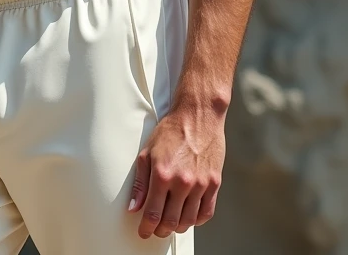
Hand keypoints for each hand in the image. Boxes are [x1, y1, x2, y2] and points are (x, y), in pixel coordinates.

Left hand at [128, 104, 224, 238]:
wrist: (198, 115)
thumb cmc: (171, 130)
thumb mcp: (148, 152)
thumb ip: (140, 182)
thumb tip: (133, 207)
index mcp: (162, 174)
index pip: (153, 213)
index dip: (146, 228)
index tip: (143, 232)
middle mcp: (182, 182)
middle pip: (170, 221)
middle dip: (160, 230)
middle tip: (155, 229)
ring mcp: (200, 184)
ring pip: (188, 221)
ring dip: (177, 227)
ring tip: (170, 223)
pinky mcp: (214, 183)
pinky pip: (206, 212)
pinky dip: (196, 220)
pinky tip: (188, 216)